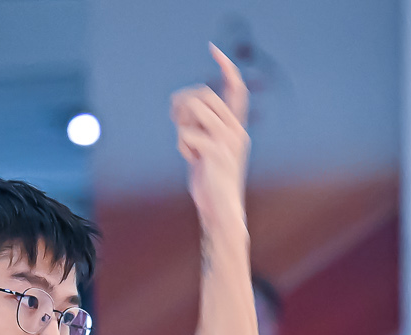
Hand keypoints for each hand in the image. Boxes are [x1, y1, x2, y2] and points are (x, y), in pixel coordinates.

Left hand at [173, 44, 250, 231]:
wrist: (220, 209)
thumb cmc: (211, 180)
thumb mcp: (206, 148)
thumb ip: (200, 126)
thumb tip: (181, 103)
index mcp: (236, 126)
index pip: (235, 89)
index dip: (226, 68)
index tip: (214, 49)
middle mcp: (235, 130)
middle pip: (205, 94)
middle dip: (183, 101)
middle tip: (175, 116)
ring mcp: (227, 141)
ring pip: (195, 109)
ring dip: (181, 121)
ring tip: (184, 140)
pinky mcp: (216, 153)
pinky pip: (187, 134)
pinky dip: (183, 144)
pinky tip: (190, 158)